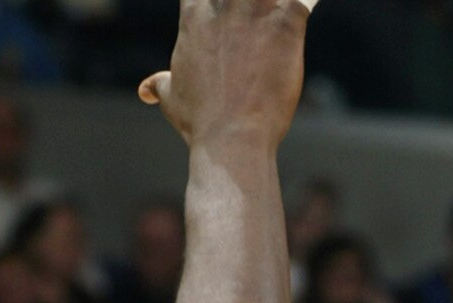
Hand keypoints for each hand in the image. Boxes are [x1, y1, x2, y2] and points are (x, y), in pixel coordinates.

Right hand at [139, 0, 309, 146]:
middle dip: (249, 3)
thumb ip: (160, 83)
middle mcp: (225, 0)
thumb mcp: (172, 98)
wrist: (232, 139)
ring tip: (280, 19)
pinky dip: (306, 4)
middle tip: (257, 19)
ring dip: (277, 3)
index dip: (219, 5)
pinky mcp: (288, 23)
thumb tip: (146, 91)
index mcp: (194, 9)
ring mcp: (257, 7)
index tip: (229, 18)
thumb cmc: (200, 122)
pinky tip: (306, 12)